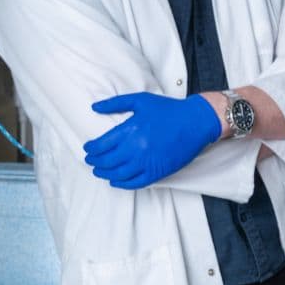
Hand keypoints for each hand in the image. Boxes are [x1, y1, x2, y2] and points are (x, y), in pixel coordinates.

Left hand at [85, 92, 221, 189]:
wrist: (196, 122)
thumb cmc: (169, 110)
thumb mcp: (141, 100)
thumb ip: (115, 103)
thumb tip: (94, 107)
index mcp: (130, 130)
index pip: (100, 146)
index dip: (90, 149)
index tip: (88, 148)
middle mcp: (136, 149)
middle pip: (106, 162)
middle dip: (94, 162)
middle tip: (90, 160)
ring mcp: (147, 162)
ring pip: (117, 174)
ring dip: (104, 174)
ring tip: (99, 171)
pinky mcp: (158, 171)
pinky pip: (135, 183)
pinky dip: (122, 184)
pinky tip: (115, 181)